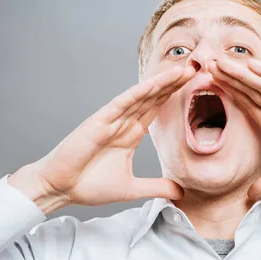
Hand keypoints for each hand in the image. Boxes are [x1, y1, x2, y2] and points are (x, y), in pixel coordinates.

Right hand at [8, 66, 195, 212]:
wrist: (60, 188)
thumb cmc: (88, 185)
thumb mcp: (132, 188)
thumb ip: (156, 187)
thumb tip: (181, 192)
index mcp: (131, 133)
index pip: (159, 109)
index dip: (177, 95)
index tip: (199, 85)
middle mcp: (124, 122)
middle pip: (155, 97)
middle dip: (176, 82)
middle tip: (200, 67)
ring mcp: (112, 119)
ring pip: (142, 95)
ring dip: (163, 82)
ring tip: (185, 69)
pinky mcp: (99, 121)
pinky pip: (122, 104)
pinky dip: (138, 93)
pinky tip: (155, 83)